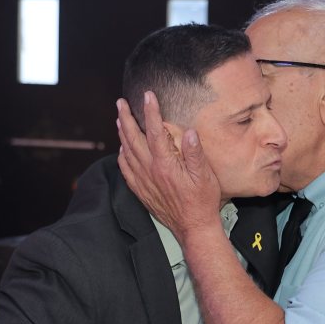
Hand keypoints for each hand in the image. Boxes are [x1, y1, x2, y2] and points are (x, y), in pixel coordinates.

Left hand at [116, 92, 222, 239]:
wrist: (193, 228)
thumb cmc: (202, 201)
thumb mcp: (205, 176)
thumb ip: (195, 153)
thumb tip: (190, 132)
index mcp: (166, 164)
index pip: (155, 131)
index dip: (151, 111)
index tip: (148, 95)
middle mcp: (150, 171)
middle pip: (133, 139)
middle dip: (126, 118)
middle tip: (121, 103)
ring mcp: (143, 182)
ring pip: (126, 152)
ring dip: (122, 134)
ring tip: (119, 119)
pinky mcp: (141, 191)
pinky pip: (126, 170)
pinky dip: (121, 156)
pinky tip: (122, 149)